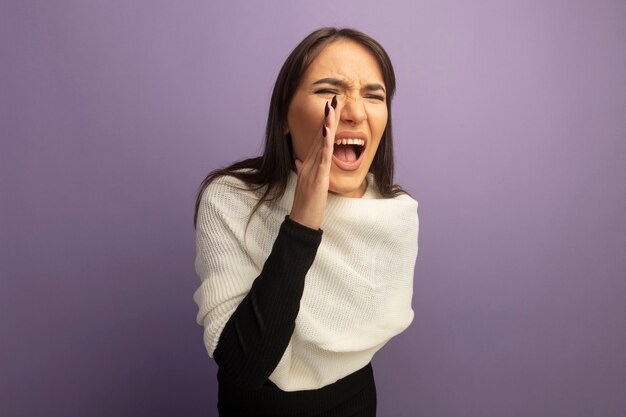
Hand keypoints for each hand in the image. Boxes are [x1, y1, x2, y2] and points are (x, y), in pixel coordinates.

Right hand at [289, 96, 338, 229]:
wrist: (302, 220)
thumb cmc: (306, 204)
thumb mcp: (304, 183)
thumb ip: (302, 169)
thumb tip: (298, 160)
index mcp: (310, 163)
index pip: (319, 139)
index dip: (325, 123)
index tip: (331, 108)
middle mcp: (310, 163)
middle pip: (320, 136)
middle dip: (327, 117)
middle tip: (334, 99)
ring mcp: (313, 169)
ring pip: (321, 143)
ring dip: (326, 125)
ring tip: (331, 108)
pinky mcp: (317, 178)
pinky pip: (323, 159)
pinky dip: (325, 145)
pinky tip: (328, 133)